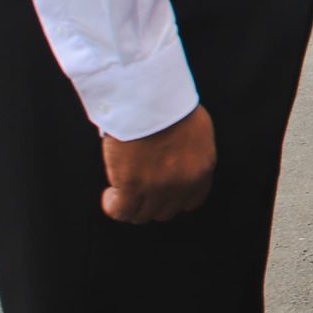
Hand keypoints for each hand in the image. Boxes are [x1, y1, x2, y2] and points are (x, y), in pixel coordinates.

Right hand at [100, 104, 215, 223]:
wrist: (150, 98)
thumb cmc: (169, 106)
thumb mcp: (197, 132)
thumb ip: (192, 155)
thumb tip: (179, 165)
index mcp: (202, 168)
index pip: (191, 201)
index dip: (172, 199)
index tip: (160, 194)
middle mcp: (183, 182)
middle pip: (165, 211)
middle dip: (150, 203)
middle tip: (137, 191)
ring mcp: (158, 187)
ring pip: (142, 215)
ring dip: (130, 206)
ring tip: (121, 192)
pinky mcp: (132, 186)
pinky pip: (121, 210)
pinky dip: (113, 206)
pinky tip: (110, 195)